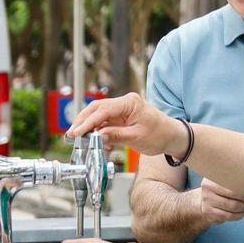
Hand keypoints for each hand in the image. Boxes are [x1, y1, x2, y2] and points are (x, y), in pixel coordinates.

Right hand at [66, 93, 186, 156]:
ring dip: (88, 125)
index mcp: (130, 103)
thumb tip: (97, 136)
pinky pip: (104, 121)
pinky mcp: (121, 117)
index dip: (88, 121)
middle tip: (72, 134)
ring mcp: (122, 110)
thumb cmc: (160, 134)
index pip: (103, 110)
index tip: (77, 131)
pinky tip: (92, 139)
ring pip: (98, 114)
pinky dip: (97, 130)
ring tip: (77, 137)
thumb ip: (116, 135)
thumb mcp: (137, 137)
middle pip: (97, 108)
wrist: (171, 136)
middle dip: (83, 121)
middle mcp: (124, 103)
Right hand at [193, 179, 243, 224]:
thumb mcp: (227, 180)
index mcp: (214, 175)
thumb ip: (239, 180)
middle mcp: (208, 187)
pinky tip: (243, 212)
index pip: (234, 182)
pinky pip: (228, 216)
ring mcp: (207, 200)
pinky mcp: (208, 211)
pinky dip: (239, 215)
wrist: (206, 200)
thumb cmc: (223, 188)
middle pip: (234, 195)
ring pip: (233, 207)